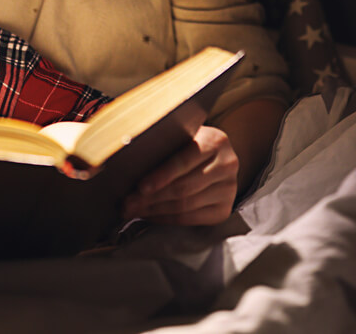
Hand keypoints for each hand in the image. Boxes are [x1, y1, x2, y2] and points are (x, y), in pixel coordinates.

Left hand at [122, 126, 238, 225]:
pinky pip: (190, 219)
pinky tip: (150, 215)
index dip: (161, 176)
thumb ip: (164, 147)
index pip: (184, 161)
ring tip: (134, 210)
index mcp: (215, 141)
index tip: (140, 187)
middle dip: (151, 198)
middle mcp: (227, 165)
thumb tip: (130, 165)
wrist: (214, 156)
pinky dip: (166, 219)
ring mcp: (228, 189)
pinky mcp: (223, 209)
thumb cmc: (189, 144)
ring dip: (155, 210)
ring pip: (185, 206)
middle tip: (127, 203)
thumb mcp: (181, 137)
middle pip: (183, 187)